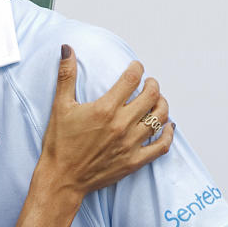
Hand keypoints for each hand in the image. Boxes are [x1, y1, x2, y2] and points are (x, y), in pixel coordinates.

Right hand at [37, 45, 172, 197]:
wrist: (61, 178)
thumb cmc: (59, 143)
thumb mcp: (60, 106)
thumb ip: (66, 76)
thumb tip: (67, 49)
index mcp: (105, 109)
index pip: (131, 79)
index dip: (137, 69)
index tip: (136, 67)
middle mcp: (121, 125)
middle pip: (151, 96)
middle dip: (153, 85)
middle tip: (149, 83)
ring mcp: (130, 144)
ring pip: (160, 118)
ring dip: (162, 105)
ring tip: (157, 100)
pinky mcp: (134, 161)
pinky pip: (161, 145)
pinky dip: (168, 134)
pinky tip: (167, 126)